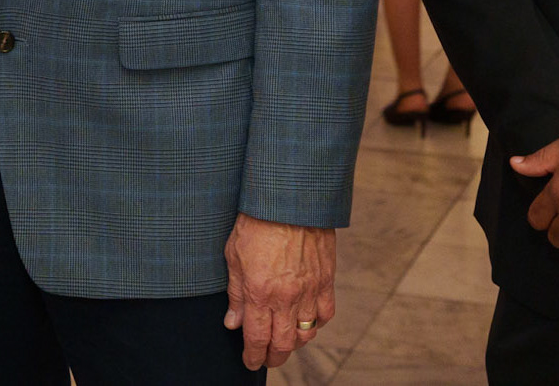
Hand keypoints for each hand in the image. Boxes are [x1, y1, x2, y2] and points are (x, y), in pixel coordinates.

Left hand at [223, 214, 336, 369]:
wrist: (289, 196)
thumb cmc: (256, 219)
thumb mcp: (233, 254)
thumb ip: (235, 293)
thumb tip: (232, 323)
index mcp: (260, 292)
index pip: (256, 338)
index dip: (252, 356)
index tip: (250, 361)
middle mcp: (287, 297)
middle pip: (283, 344)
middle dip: (273, 357)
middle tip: (266, 358)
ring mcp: (309, 290)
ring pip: (306, 333)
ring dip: (295, 343)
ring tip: (285, 341)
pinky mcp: (326, 279)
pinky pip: (326, 313)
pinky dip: (317, 322)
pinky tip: (307, 319)